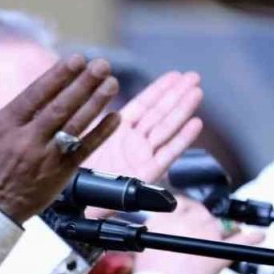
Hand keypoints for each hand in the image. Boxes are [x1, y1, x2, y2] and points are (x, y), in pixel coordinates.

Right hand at [0, 56, 122, 221]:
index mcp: (6, 125)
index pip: (36, 95)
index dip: (58, 76)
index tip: (76, 59)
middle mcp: (28, 140)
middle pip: (61, 108)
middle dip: (83, 84)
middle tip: (101, 65)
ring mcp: (46, 158)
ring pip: (75, 126)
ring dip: (96, 103)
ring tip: (111, 83)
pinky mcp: (60, 174)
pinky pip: (84, 150)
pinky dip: (101, 134)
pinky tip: (115, 117)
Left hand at [86, 69, 202, 182]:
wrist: (76, 198)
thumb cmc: (77, 169)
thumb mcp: (83, 135)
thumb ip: (93, 116)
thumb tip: (92, 89)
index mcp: (117, 129)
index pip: (143, 104)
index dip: (159, 89)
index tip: (175, 75)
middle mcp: (133, 141)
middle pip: (159, 113)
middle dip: (177, 94)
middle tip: (193, 77)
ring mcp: (141, 155)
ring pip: (166, 129)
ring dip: (183, 110)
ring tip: (197, 92)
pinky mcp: (147, 173)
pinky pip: (167, 154)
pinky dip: (182, 139)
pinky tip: (195, 124)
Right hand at [134, 198, 262, 273]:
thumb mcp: (145, 248)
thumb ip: (158, 234)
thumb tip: (168, 234)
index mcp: (163, 220)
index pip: (181, 203)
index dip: (188, 207)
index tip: (191, 211)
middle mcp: (184, 222)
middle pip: (203, 213)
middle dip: (208, 220)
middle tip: (208, 228)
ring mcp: (204, 236)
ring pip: (221, 225)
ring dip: (227, 228)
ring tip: (233, 230)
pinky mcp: (218, 253)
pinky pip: (241, 242)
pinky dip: (252, 238)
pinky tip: (259, 236)